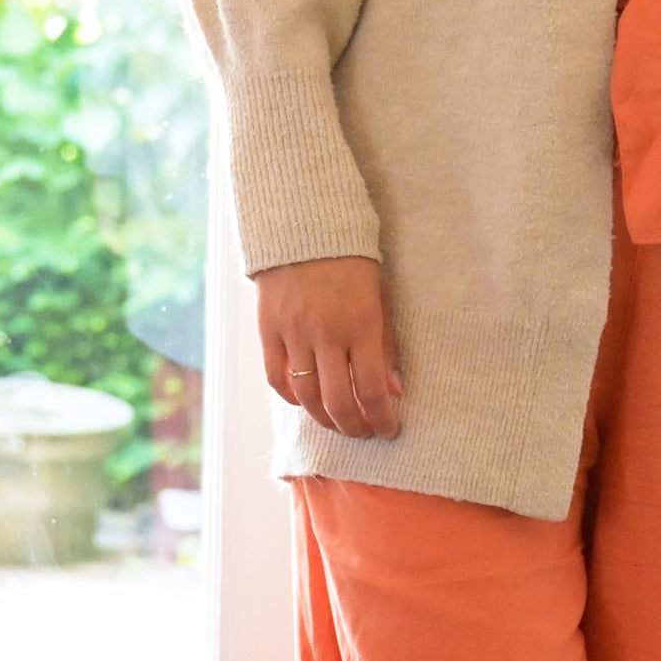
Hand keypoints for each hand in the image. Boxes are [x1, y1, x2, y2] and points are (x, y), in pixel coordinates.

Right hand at [257, 256, 405, 437]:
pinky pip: (276, 378)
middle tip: (363, 432)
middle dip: (353, 427)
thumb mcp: (380, 300)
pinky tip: (305, 401)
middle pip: (337, 401)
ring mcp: (294, 333)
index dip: (382, 418)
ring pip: (306, 397)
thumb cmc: (352, 265)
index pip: (372, 389)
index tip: (388, 429)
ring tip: (337, 422)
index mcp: (361, 325)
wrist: (304, 229)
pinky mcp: (268, 330)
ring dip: (324, 418)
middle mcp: (326, 333)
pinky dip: (291, 398)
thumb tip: (392, 392)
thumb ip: (386, 347)